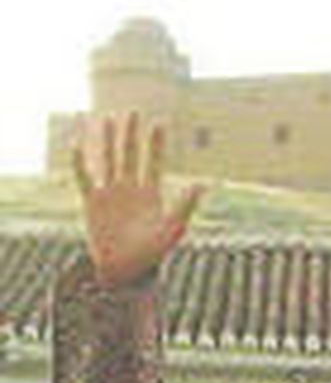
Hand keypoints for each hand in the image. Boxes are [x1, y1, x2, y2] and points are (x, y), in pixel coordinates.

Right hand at [72, 112, 203, 285]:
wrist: (125, 270)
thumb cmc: (152, 254)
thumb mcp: (173, 229)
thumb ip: (185, 205)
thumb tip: (202, 184)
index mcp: (151, 195)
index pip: (154, 162)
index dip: (157, 144)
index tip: (160, 122)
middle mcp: (130, 190)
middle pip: (131, 155)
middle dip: (132, 134)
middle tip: (133, 112)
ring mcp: (110, 194)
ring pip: (108, 160)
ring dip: (108, 140)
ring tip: (106, 119)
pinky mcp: (92, 203)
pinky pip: (84, 178)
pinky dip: (79, 162)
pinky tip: (77, 145)